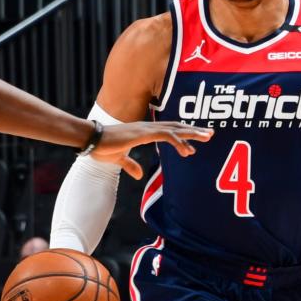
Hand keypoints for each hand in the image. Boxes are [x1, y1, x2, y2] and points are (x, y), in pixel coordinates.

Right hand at [91, 120, 211, 180]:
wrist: (90, 140)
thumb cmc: (101, 147)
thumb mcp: (118, 159)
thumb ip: (130, 165)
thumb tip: (138, 174)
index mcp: (143, 131)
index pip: (167, 130)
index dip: (182, 134)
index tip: (195, 141)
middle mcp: (147, 127)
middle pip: (175, 126)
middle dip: (193, 130)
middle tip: (210, 133)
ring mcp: (146, 129)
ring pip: (174, 129)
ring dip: (191, 133)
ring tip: (206, 137)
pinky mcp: (142, 134)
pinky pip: (165, 136)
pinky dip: (178, 141)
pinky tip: (187, 149)